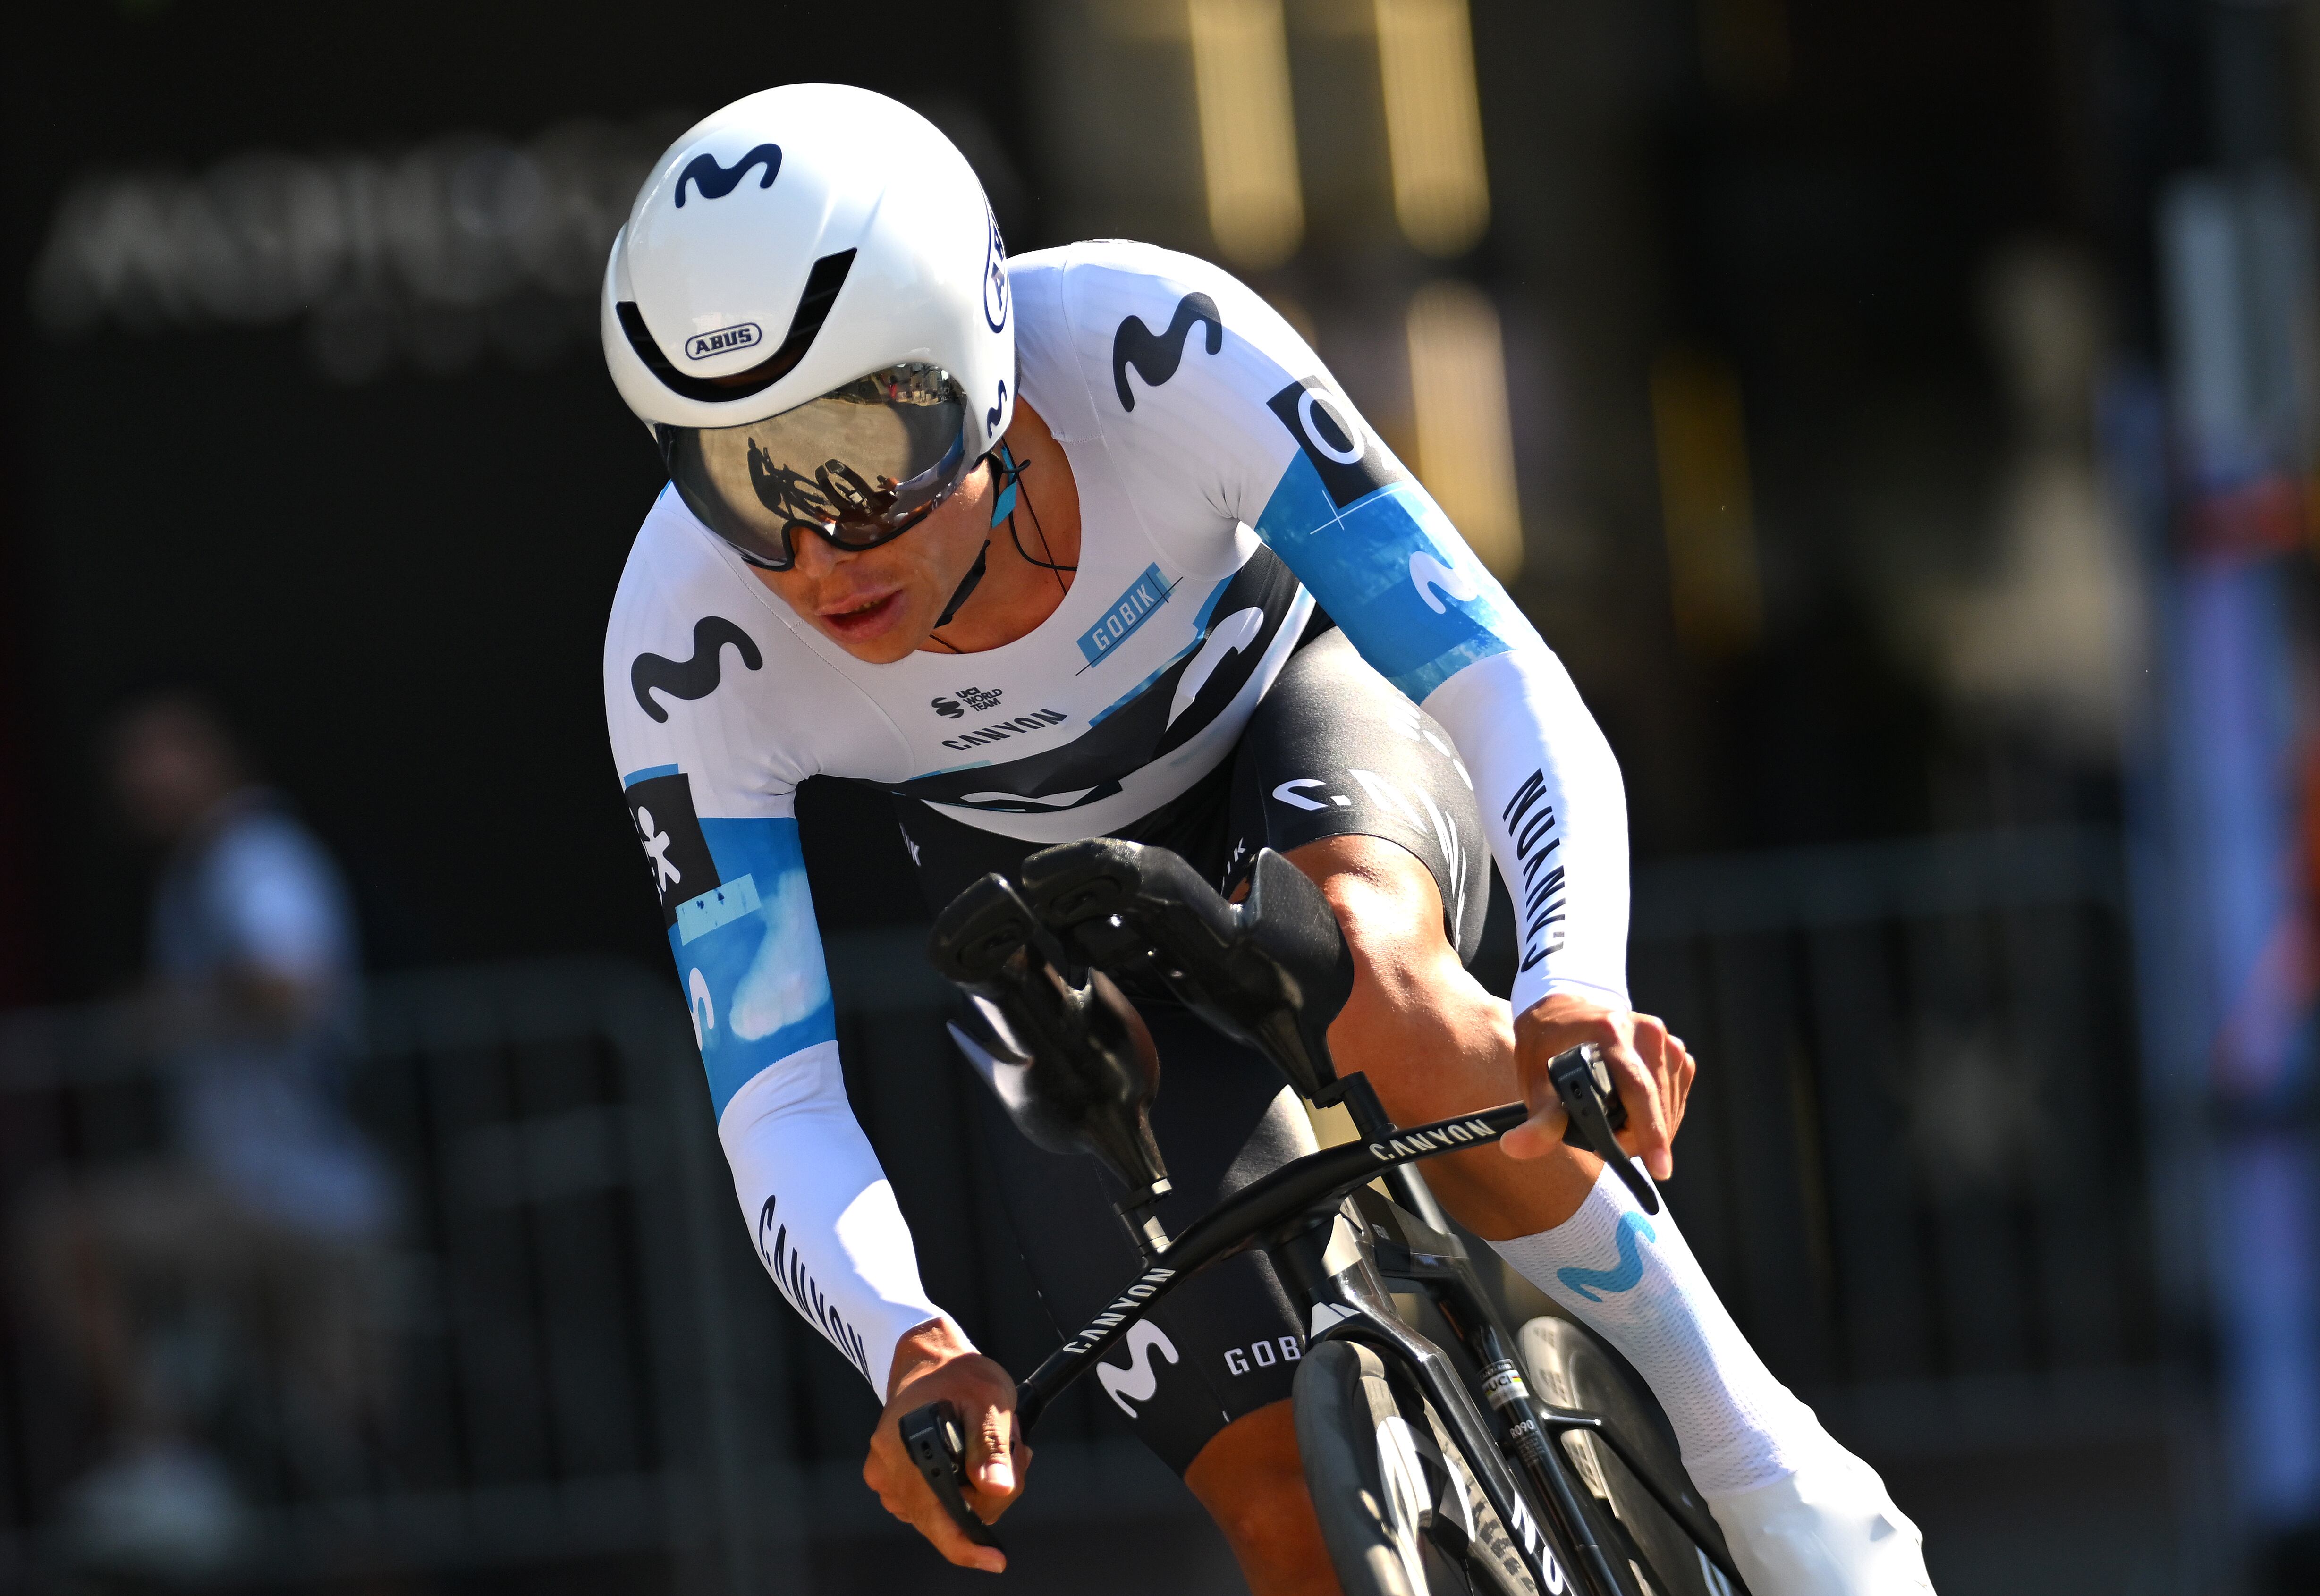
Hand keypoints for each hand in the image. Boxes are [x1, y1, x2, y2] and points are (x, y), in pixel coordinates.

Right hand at [863, 1318, 1027, 1572]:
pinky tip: (973, 1460)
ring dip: (976, 1493)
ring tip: (992, 1449)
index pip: (935, 1516)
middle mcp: (887, 1468)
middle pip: (945, 1519)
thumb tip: (996, 1487)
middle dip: (987, 1497)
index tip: (996, 1560)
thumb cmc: (961, 1375)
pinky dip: (961, 1491)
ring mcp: (885, 1478)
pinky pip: (933, 1505)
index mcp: (905, 1446)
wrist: (932, 1360)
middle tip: (1014, 1455)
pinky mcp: (892, 1482)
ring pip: (942, 1514)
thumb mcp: (990, 1398)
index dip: (967, 1544)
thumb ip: (992, 1444)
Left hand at [1502, 995, 1694, 1178]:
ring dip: (1649, 1129)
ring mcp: (1665, 1039)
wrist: (1564, 1010)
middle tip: (1608, 1145)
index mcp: (1611, 1032)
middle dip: (1638, 1138)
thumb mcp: (1535, 1078)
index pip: (1638, 1089)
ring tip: (1616, 1125)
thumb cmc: (1546, 1044)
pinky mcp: (1675, 1050)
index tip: (1660, 1169)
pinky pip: (1676, 1095)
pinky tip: (1636, 1115)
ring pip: (1670, 1104)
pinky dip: (1660, 1115)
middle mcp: (1645, 1032)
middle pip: (1656, 1104)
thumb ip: (1537, 1118)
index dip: (1650, 1132)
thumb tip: (1515, 1147)